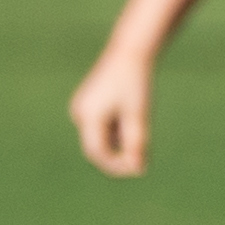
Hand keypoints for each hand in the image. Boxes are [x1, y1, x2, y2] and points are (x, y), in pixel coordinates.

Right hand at [68, 52, 154, 174]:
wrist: (129, 53)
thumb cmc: (136, 84)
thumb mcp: (139, 115)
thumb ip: (137, 143)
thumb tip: (138, 170)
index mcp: (89, 117)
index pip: (98, 153)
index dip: (116, 165)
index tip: (138, 170)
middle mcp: (81, 114)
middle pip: (98, 147)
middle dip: (119, 156)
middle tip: (143, 158)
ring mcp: (82, 109)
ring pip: (101, 137)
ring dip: (120, 142)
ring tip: (139, 122)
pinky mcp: (88, 105)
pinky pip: (102, 126)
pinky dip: (118, 130)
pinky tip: (133, 116)